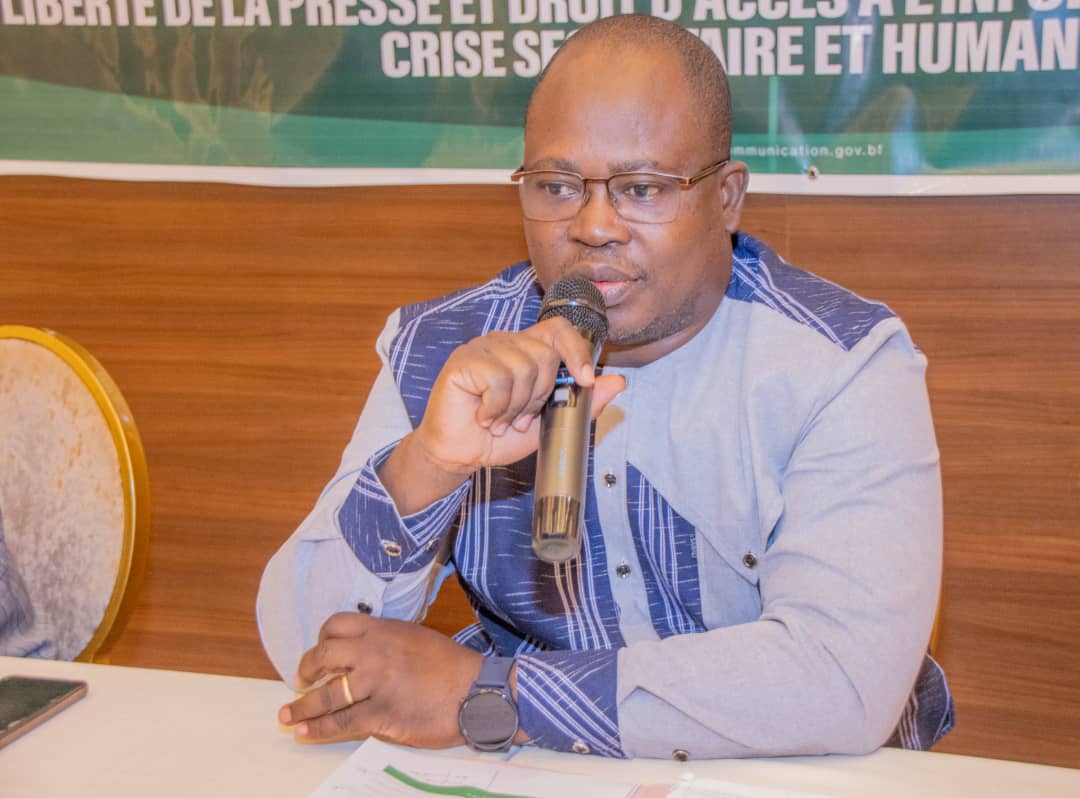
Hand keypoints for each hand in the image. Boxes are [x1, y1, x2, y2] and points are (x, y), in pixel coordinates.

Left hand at [277, 613, 481, 746]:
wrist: (477, 691)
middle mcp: (374, 652)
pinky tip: (303, 734)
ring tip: (287, 714)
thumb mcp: (417, 638)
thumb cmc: (452, 666)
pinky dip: (317, 729)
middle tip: (301, 680)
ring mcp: (376, 683)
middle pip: (323, 655)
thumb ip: (388, 641)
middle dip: (306, 669)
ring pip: (326, 694)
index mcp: (384, 630)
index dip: (321, 637)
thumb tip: (365, 652)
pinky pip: (341, 722)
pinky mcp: (381, 713)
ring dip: (302, 707)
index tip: (319, 652)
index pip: (336, 624)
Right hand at [403, 316, 624, 473]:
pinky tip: (483, 417)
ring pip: (522, 367)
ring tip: (500, 420)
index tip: (586, 380)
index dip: (577, 350)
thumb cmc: (500, 437)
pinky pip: (497, 378)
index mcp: (526, 350)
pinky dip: (495, 407)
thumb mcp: (551, 423)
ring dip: (515, 406)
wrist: (460, 455)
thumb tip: (618, 382)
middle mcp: (506, 343)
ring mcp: (482, 348)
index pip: (559, 329)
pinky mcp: (463, 361)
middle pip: (544, 354)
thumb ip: (583, 402)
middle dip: (539, 396)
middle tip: (520, 419)